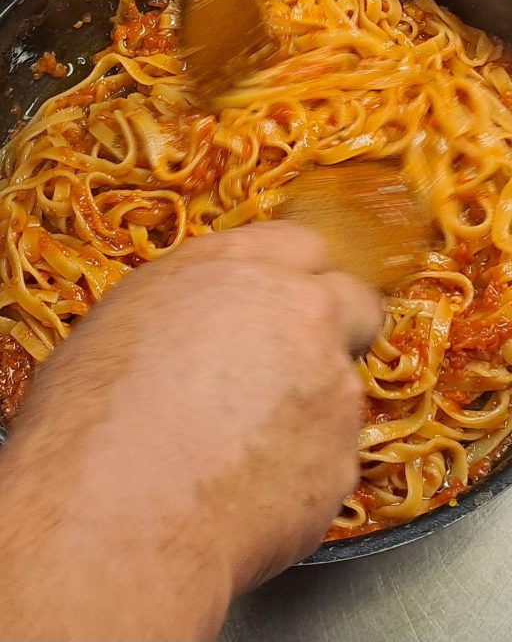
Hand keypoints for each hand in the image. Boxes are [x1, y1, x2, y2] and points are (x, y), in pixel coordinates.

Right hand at [0, 223, 380, 640]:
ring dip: (311, 403)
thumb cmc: (91, 420)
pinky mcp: (343, 461)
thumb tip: (216, 316)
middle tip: (294, 361)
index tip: (287, 297)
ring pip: (343, 384)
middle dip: (334, 325)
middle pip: (352, 301)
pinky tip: (248, 484)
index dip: (295, 275)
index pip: (302, 244)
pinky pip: (333, 455)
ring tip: (243, 442)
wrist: (112, 517)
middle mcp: (300, 315)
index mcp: (240, 267)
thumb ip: (198, 301)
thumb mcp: (128, 319)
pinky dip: (303, 466)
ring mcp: (332, 389)